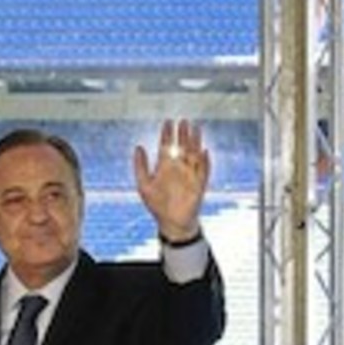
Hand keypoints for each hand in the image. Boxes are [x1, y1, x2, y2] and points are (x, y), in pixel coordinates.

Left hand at [133, 119, 209, 241]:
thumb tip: (138, 147)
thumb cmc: (157, 206)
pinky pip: (203, 171)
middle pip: (182, 146)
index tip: (168, 122)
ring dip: (195, 142)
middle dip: (183, 134)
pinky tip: (204, 152)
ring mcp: (190, 175)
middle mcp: (178, 168)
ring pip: (194, 154)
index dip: (167, 134)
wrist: (172, 223)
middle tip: (183, 121)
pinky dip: (204, 162)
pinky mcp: (199, 185)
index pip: (167, 146)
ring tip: (196, 129)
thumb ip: (140, 167)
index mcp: (165, 166)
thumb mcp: (143, 185)